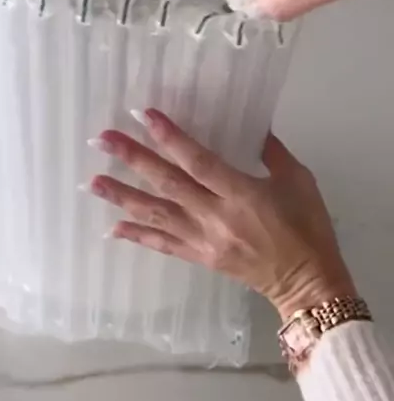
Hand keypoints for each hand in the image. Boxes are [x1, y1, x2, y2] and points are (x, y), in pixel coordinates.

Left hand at [89, 109, 354, 321]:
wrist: (308, 284)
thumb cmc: (307, 228)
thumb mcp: (299, 181)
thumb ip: (273, 152)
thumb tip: (252, 126)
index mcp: (241, 194)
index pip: (197, 161)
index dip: (169, 138)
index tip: (143, 116)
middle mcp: (215, 216)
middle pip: (167, 184)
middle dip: (133, 159)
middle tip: (102, 140)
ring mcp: (203, 240)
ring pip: (156, 215)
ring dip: (123, 197)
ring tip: (92, 182)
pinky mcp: (200, 258)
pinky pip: (163, 245)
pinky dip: (137, 236)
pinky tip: (112, 228)